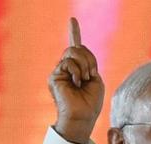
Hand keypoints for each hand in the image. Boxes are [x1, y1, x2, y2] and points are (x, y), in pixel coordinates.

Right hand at [48, 17, 104, 143]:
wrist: (83, 116)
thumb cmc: (91, 102)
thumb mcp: (95, 79)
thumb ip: (89, 63)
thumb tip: (79, 47)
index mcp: (78, 70)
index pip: (76, 49)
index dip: (74, 33)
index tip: (73, 20)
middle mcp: (67, 69)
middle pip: (78, 47)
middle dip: (89, 58)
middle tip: (91, 75)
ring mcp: (60, 72)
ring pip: (73, 51)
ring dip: (84, 64)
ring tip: (85, 79)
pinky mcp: (55, 75)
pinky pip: (68, 62)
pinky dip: (77, 71)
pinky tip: (77, 82)